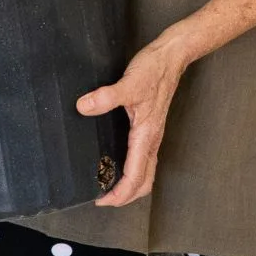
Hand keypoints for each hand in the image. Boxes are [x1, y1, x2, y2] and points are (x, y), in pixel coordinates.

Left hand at [76, 34, 186, 207]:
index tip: (100, 199)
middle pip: (144, 182)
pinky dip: (131, 169)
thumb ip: (106, 96)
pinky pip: (143, 157)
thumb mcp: (129, 83)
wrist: (171, 57)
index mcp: (146, 136)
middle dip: (125, 196)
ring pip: (145, 171)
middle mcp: (151, 140)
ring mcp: (152, 134)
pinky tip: (116, 160)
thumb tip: (83, 107)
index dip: (119, 193)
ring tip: (108, 184)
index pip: (135, 177)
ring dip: (130, 185)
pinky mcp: (150, 126)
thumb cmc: (154, 70)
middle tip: (103, 197)